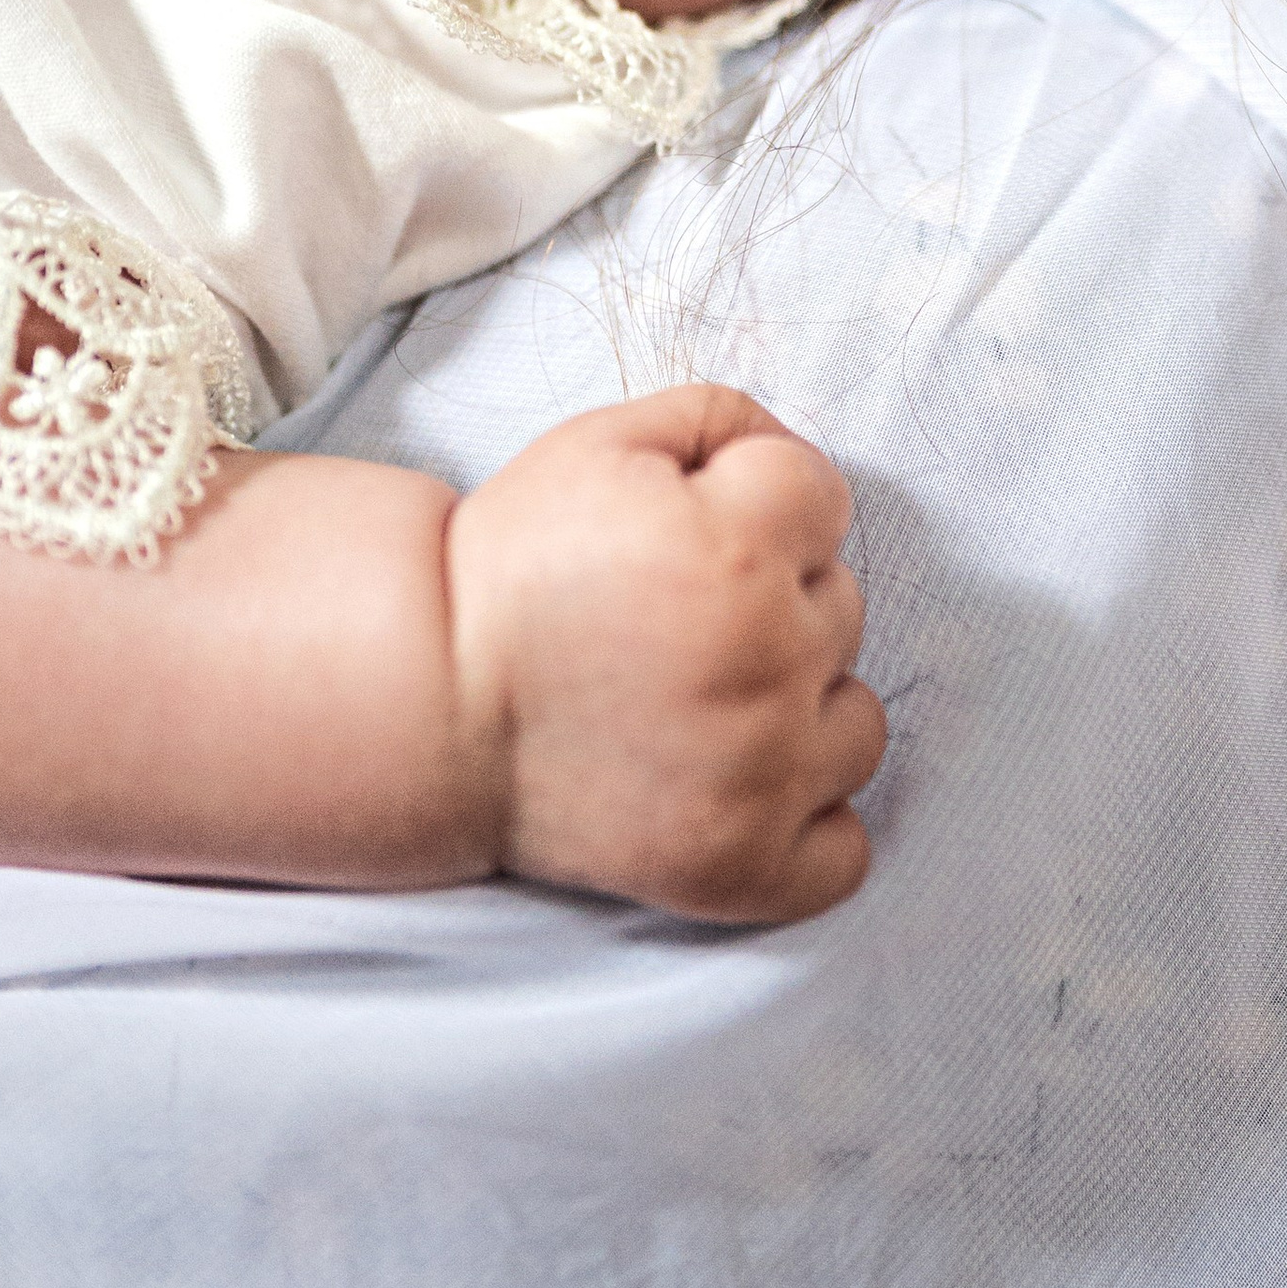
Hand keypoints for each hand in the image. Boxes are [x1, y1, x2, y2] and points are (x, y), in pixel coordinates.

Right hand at [446, 384, 884, 921]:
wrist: (431, 704)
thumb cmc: (516, 567)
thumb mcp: (603, 442)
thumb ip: (721, 421)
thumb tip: (792, 459)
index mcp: (739, 549)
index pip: (822, 497)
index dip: (752, 501)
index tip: (688, 534)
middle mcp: (765, 663)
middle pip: (841, 605)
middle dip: (773, 598)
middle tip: (674, 620)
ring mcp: (761, 776)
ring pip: (855, 722)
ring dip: (802, 707)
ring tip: (706, 702)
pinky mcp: (740, 866)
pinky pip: (846, 852)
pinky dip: (807, 824)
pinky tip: (744, 787)